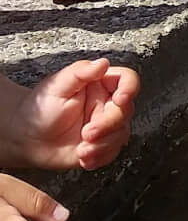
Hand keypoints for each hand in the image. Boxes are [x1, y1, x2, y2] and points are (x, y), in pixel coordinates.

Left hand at [0, 59, 139, 170]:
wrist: (26, 137)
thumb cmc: (40, 108)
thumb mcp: (56, 86)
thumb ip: (79, 72)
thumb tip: (102, 63)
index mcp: (101, 84)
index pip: (127, 80)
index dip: (130, 88)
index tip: (120, 100)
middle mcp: (108, 104)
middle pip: (126, 111)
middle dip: (108, 125)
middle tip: (87, 133)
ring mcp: (107, 126)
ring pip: (122, 133)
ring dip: (103, 144)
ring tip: (81, 149)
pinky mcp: (102, 145)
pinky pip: (112, 152)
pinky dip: (99, 157)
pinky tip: (83, 157)